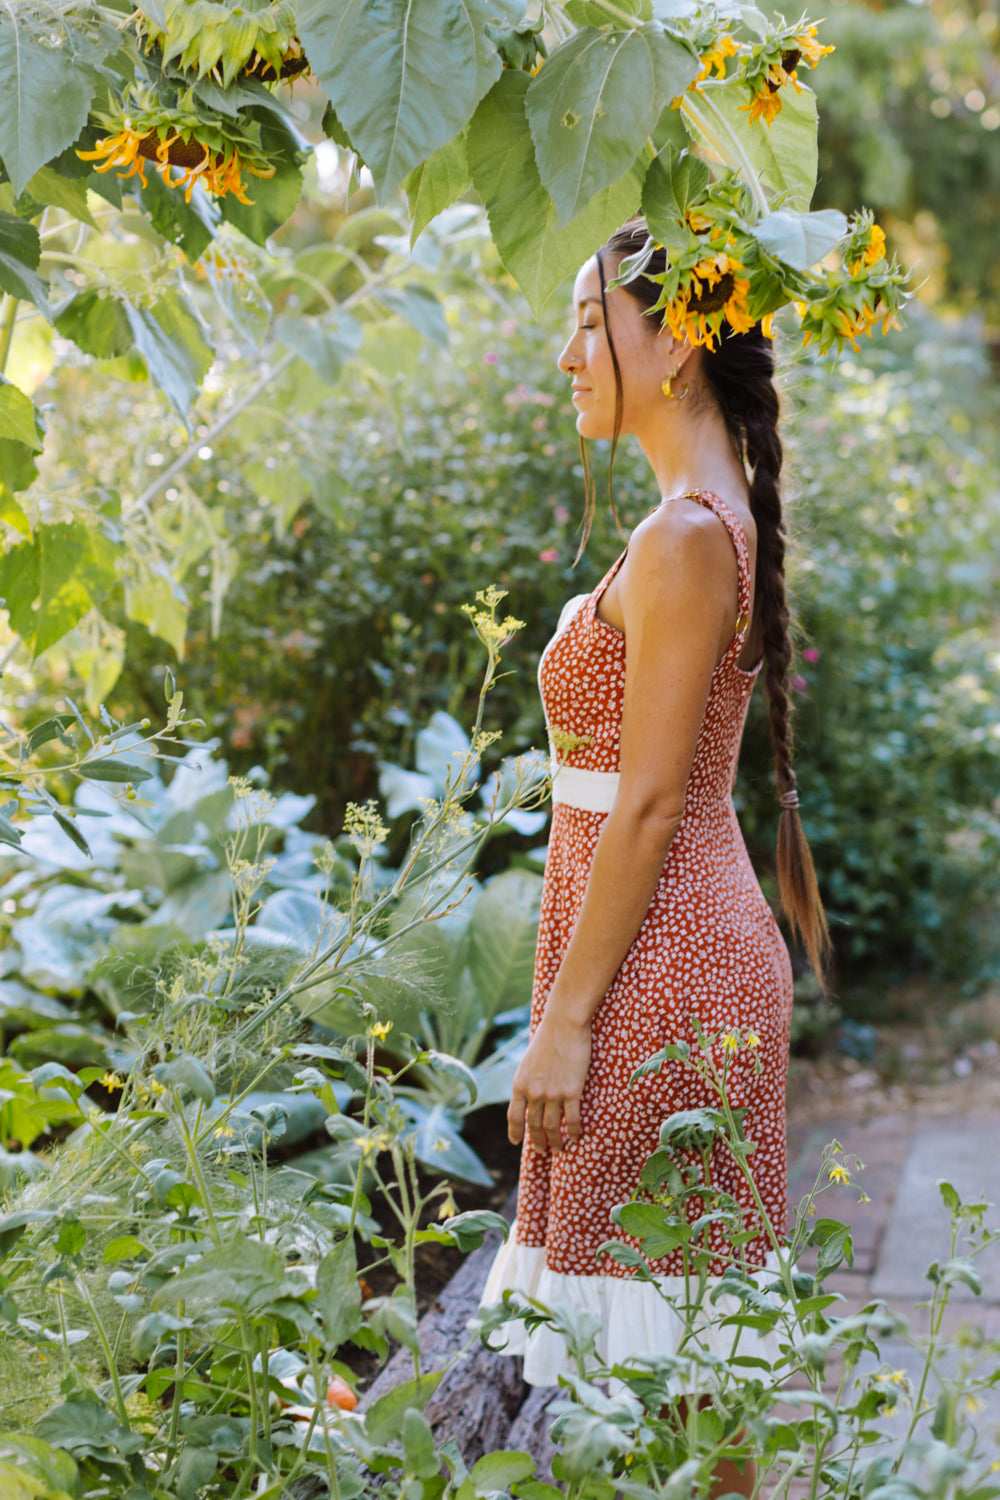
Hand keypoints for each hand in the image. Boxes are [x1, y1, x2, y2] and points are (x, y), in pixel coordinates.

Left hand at [508, 1010, 591, 1153]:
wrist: (563, 1024)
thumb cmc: (548, 1037)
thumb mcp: (528, 1061)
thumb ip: (528, 1081)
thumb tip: (530, 1096)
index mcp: (520, 1084)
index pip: (514, 1116)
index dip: (515, 1132)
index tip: (516, 1142)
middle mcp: (533, 1093)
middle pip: (534, 1126)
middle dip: (538, 1142)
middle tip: (542, 1150)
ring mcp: (553, 1094)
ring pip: (553, 1128)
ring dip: (556, 1141)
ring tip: (560, 1148)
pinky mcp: (572, 1091)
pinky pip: (573, 1119)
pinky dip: (574, 1131)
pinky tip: (577, 1137)